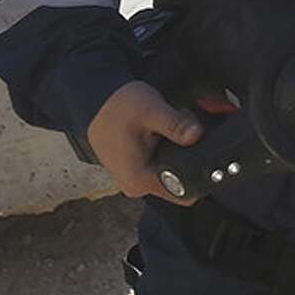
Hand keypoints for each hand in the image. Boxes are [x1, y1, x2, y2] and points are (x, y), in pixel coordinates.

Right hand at [85, 80, 201, 203]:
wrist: (93, 101)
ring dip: (176, 151)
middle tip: (180, 130)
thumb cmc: (117, 107)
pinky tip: (159, 133)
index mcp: (140, 180)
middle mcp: (136, 186)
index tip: (199, 147)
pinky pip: (160, 165)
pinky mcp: (134, 170)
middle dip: (187, 156)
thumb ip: (176, 125)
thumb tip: (197, 136)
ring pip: (171, 171)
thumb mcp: (151, 111)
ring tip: (166, 128)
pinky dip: (166, 149)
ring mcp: (134, 179)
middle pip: (180, 180)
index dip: (200, 171)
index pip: (186, 192)